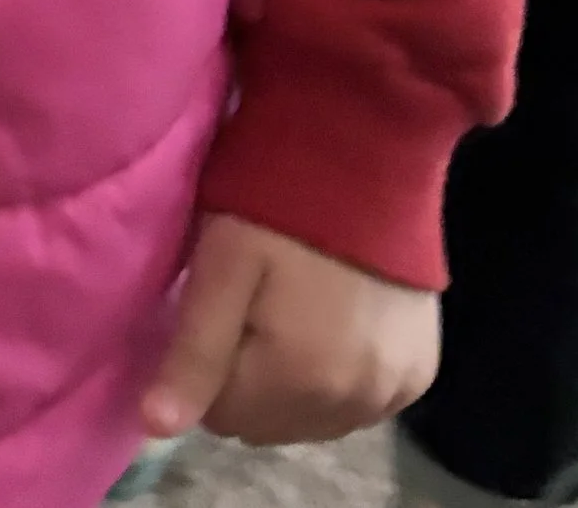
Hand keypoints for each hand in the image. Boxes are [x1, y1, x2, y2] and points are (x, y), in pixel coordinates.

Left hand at [141, 213, 439, 447]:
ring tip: (295, 308)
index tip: (214, 309)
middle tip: (253, 303)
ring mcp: (393, 391)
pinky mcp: (420, 372)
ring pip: (316, 418)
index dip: (207, 364)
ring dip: (297, 382)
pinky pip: (363, 402)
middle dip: (250, 377)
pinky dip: (343, 375)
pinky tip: (336, 320)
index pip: (220, 415)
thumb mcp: (220, 264)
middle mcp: (353, 404)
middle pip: (271, 423)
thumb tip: (156, 428)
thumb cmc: (276, 199)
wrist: (369, 150)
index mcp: (297, 381)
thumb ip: (193, 352)